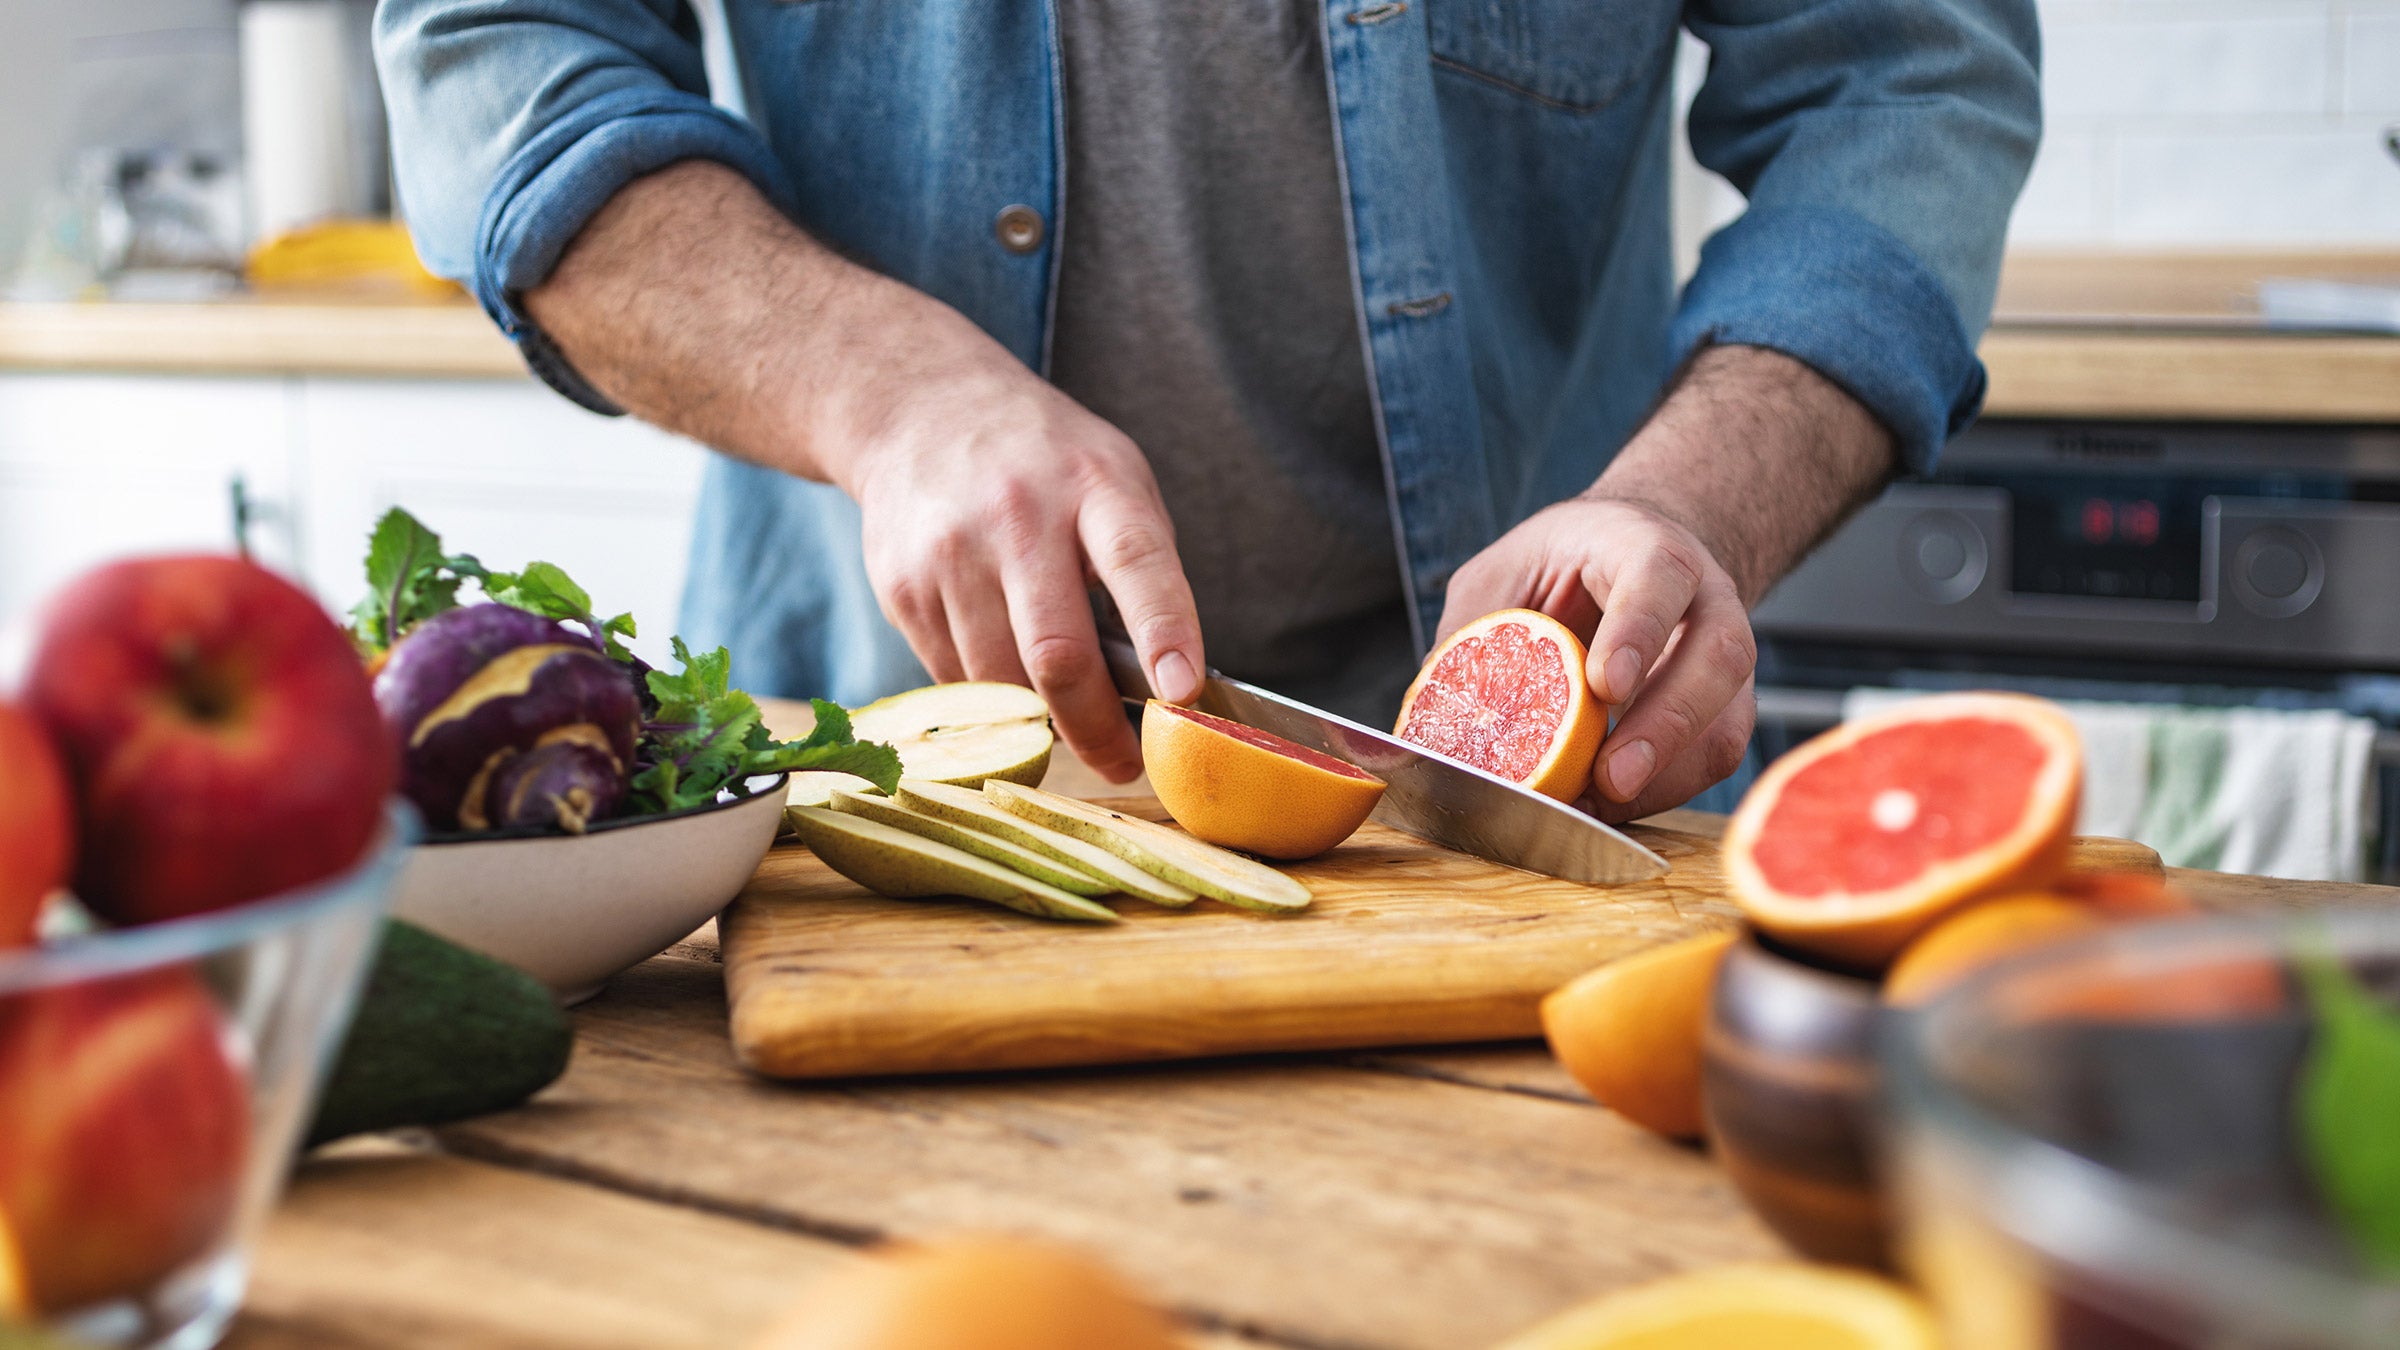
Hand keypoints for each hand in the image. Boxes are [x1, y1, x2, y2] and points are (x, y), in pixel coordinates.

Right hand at [523, 162, 1203, 782]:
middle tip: (1125, 764)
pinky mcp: (902, 587)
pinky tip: (1007, 679)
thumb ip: (1141, 568)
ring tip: (1068, 722)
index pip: (1136, 563)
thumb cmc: (1046, 460)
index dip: (1164, 632)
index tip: (1183, 694)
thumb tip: (1164, 687)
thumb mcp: (1114, 478)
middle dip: (1095, 728)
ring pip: (1000, 684)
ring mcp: (950, 553)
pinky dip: (991, 699)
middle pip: (1055, 651)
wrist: (919, 408)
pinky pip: (955, 680)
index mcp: (1095, 485)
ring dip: (1040, 722)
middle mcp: (1018, 516)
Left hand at [1436, 495, 1756, 822]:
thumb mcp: (1504, 572)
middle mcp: (1704, 596)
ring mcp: (1725, 653)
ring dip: (1668, 775)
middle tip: (1610, 777)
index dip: (1636, 633)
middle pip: (1716, 657)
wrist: (1630, 554)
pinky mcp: (1726, 705)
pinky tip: (1611, 806)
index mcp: (1646, 546)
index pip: (1657, 579)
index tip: (1605, 685)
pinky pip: (1714, 756)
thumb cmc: (1562, 564)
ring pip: (1727, 719)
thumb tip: (1432, 720)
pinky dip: (1665, 791)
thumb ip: (1473, 630)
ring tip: (1602, 806)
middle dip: (1665, 726)